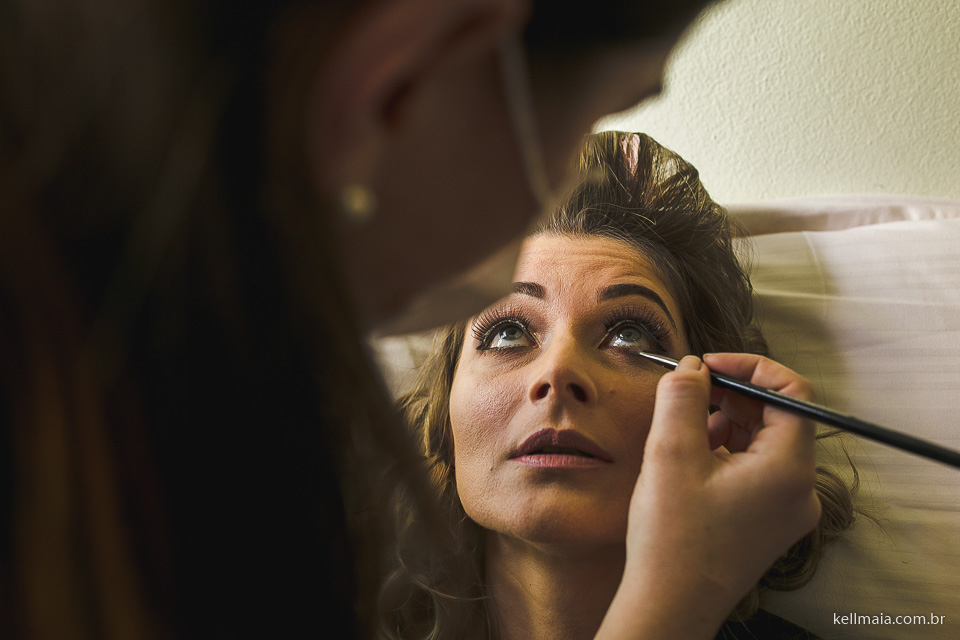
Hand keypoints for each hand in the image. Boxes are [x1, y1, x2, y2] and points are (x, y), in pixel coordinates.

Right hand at [597, 354, 820, 639]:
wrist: (670, 605)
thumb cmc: (673, 540)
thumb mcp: (670, 454)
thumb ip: (682, 398)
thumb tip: (691, 366)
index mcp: (789, 468)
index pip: (792, 392)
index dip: (750, 367)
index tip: (709, 365)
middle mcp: (800, 488)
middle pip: (778, 415)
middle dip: (732, 396)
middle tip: (688, 391)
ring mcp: (787, 507)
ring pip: (764, 441)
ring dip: (726, 423)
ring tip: (683, 430)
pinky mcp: (769, 520)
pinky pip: (755, 468)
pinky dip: (726, 451)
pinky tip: (691, 458)